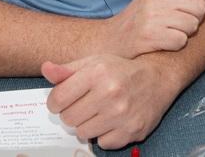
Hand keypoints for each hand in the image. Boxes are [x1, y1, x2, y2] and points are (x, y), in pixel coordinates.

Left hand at [43, 55, 175, 149]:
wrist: (159, 78)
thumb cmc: (121, 70)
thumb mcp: (95, 62)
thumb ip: (67, 70)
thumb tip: (45, 69)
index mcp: (97, 72)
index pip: (57, 100)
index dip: (57, 102)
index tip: (66, 99)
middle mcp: (110, 92)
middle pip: (68, 119)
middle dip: (73, 113)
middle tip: (86, 105)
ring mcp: (122, 113)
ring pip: (84, 133)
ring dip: (89, 125)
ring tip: (101, 112)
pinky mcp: (132, 130)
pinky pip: (103, 143)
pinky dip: (106, 135)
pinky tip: (114, 121)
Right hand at [98, 0, 204, 58]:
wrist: (109, 41)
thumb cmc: (140, 21)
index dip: (202, 4)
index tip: (190, 13)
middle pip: (200, 8)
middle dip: (195, 20)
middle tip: (178, 27)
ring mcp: (151, 16)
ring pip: (192, 25)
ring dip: (184, 34)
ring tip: (168, 34)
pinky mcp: (149, 36)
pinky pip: (181, 41)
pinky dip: (175, 45)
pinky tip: (162, 43)